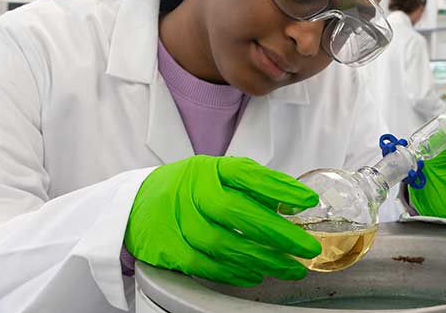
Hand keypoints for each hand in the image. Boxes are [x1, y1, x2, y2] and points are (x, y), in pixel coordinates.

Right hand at [125, 155, 320, 285]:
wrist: (138, 204)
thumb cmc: (189, 189)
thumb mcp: (219, 176)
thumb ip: (255, 186)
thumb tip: (294, 204)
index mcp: (210, 169)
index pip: (247, 174)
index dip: (279, 187)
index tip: (307, 201)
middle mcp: (192, 192)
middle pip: (237, 213)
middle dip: (278, 233)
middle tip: (306, 246)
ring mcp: (178, 221)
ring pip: (223, 244)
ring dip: (263, 259)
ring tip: (290, 267)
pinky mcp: (168, 248)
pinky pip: (205, 266)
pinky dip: (234, 273)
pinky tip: (256, 275)